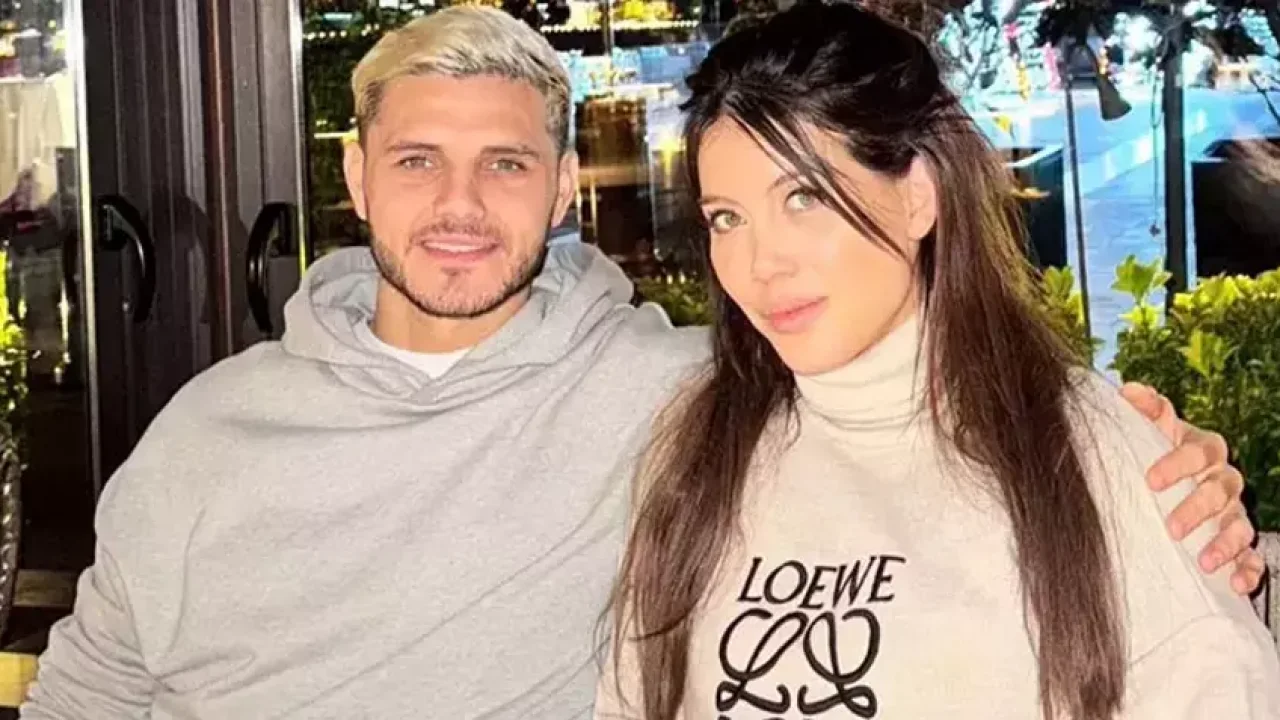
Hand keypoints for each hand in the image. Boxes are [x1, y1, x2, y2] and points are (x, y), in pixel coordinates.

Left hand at [1120, 382, 1264, 595]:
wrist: (1176, 485)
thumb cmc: (1162, 454)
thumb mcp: (1154, 432)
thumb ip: (1145, 410)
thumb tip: (1127, 388)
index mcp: (1205, 450)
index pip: (1198, 452)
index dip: (1177, 464)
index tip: (1151, 480)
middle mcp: (1224, 480)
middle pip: (1219, 491)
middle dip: (1197, 510)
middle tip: (1173, 528)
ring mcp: (1234, 512)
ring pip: (1239, 526)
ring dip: (1224, 544)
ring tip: (1206, 562)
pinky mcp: (1240, 543)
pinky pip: (1253, 556)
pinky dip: (1248, 570)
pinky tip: (1235, 583)